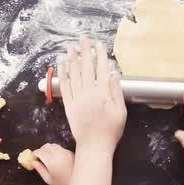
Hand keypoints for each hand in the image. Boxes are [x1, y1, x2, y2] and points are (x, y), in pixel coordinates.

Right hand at [32, 143, 74, 184]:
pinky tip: (56, 157)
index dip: (34, 152)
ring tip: (47, 156)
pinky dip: (56, 150)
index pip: (40, 151)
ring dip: (48, 148)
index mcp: (51, 161)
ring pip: (53, 145)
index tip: (32, 155)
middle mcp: (59, 154)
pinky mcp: (70, 152)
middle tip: (39, 156)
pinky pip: (60, 147)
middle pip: (46, 146)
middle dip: (41, 149)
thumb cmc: (63, 182)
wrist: (78, 182)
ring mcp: (65, 152)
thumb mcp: (48, 178)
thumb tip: (33, 163)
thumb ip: (39, 169)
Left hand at [60, 36, 126, 153]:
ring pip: (73, 74)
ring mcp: (77, 98)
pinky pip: (65, 86)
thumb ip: (116, 92)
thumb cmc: (111, 130)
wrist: (94, 146)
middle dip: (85, 51)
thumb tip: (114, 73)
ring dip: (72, 58)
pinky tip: (62, 65)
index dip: (100, 55)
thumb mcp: (120, 111)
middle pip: (86, 67)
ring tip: (71, 46)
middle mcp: (88, 93)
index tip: (98, 44)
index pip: (101, 69)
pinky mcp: (68, 105)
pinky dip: (63, 74)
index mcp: (103, 94)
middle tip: (82, 38)